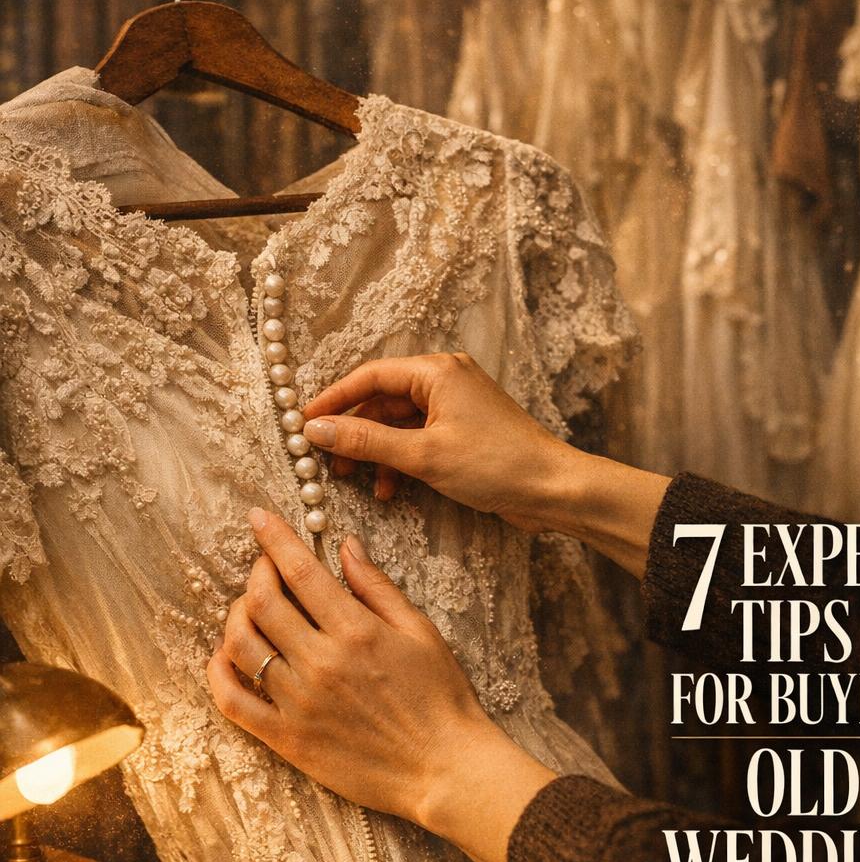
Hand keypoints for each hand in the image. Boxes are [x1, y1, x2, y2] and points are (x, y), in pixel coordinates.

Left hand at [207, 511, 553, 861]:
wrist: (444, 769)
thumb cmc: (440, 698)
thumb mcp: (420, 631)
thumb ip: (377, 587)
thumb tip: (345, 547)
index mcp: (356, 631)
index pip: (300, 570)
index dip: (274, 537)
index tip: (259, 517)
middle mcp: (321, 663)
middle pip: (261, 602)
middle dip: (256, 573)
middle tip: (264, 567)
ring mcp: (299, 702)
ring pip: (241, 645)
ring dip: (236, 617)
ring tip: (249, 610)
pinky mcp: (287, 738)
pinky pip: (233, 701)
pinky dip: (218, 673)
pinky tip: (225, 657)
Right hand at [302, 353, 573, 532]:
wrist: (553, 490)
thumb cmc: (496, 464)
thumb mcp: (423, 455)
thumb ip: (366, 442)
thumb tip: (316, 431)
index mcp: (437, 371)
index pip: (370, 376)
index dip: (334, 400)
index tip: (304, 424)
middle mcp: (445, 381)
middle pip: (382, 400)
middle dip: (354, 432)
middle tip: (327, 461)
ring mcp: (456, 408)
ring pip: (399, 424)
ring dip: (375, 452)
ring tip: (354, 480)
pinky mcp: (464, 434)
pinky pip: (418, 441)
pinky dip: (400, 462)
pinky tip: (388, 489)